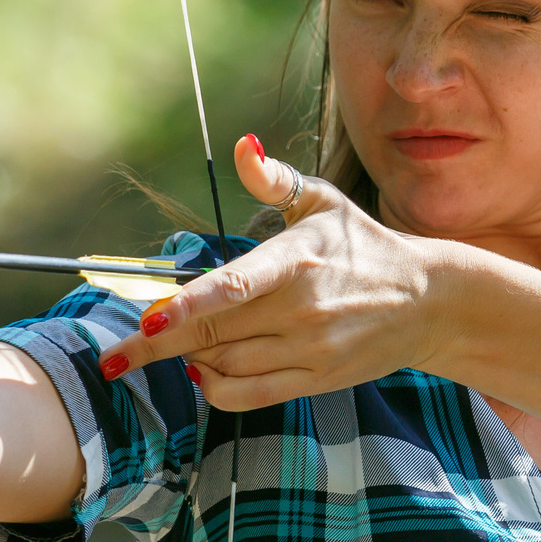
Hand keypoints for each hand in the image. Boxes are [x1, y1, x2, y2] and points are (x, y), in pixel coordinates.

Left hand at [99, 136, 443, 410]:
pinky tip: (198, 372)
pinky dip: (215, 387)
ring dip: (187, 362)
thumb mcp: (322, 202)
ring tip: (166, 348)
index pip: (234, 287)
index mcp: (297, 259)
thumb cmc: (361, 244)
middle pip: (215, 335)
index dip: (187, 306)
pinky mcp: (316, 380)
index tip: (147, 318)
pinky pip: (251, 395)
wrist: (428, 300)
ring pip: (226, 368)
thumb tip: (242, 146)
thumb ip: (273, 179)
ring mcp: (310, 349)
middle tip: (113, 358)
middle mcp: (303, 309)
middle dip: (157, 346)